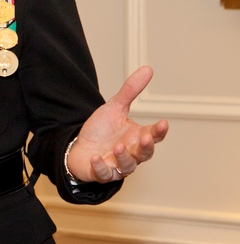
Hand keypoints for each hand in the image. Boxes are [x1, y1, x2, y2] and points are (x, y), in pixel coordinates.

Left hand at [66, 65, 168, 183]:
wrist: (80, 147)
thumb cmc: (102, 130)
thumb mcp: (115, 108)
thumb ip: (130, 91)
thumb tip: (148, 69)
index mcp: (137, 137)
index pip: (154, 135)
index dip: (159, 131)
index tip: (163, 123)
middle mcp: (131, 153)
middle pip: (144, 153)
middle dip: (146, 146)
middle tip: (145, 137)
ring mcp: (117, 165)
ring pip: (127, 166)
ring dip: (124, 157)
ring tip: (119, 146)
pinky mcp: (101, 173)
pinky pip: (103, 174)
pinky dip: (101, 167)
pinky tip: (96, 158)